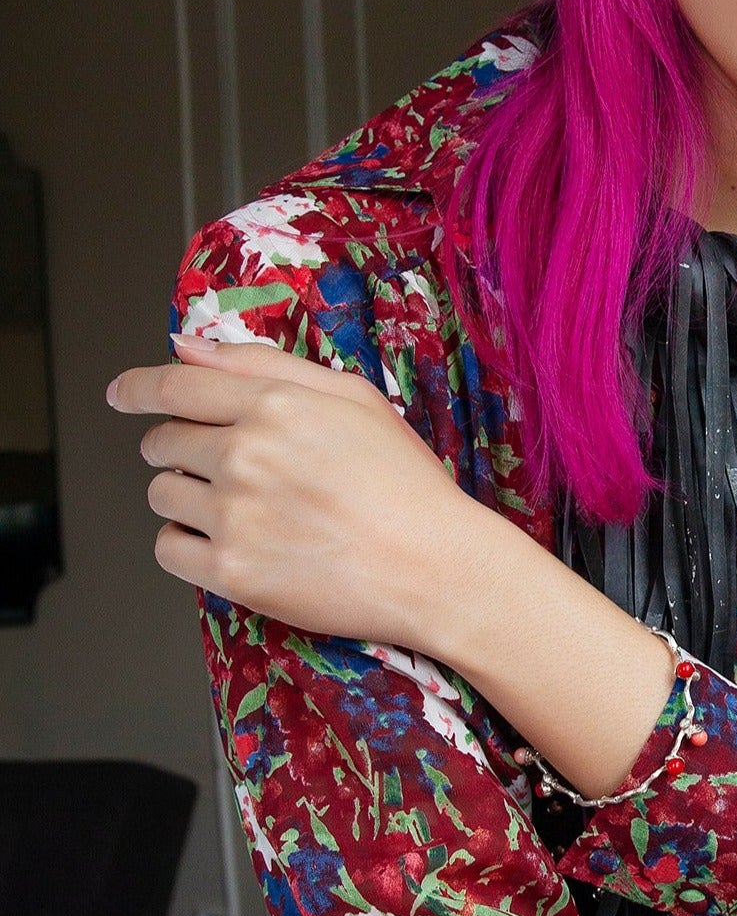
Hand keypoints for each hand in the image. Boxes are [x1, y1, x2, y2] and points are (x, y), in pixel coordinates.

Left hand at [108, 333, 499, 650]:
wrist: (435, 565)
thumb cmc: (405, 483)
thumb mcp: (353, 399)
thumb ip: (265, 364)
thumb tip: (186, 345)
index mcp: (276, 403)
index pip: (176, 384)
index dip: (138, 387)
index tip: (122, 394)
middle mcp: (246, 454)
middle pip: (164, 442)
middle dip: (183, 449)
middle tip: (233, 467)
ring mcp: (234, 515)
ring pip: (162, 495)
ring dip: (188, 497)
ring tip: (247, 509)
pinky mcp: (230, 571)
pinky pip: (168, 549)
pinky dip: (189, 545)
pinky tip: (236, 542)